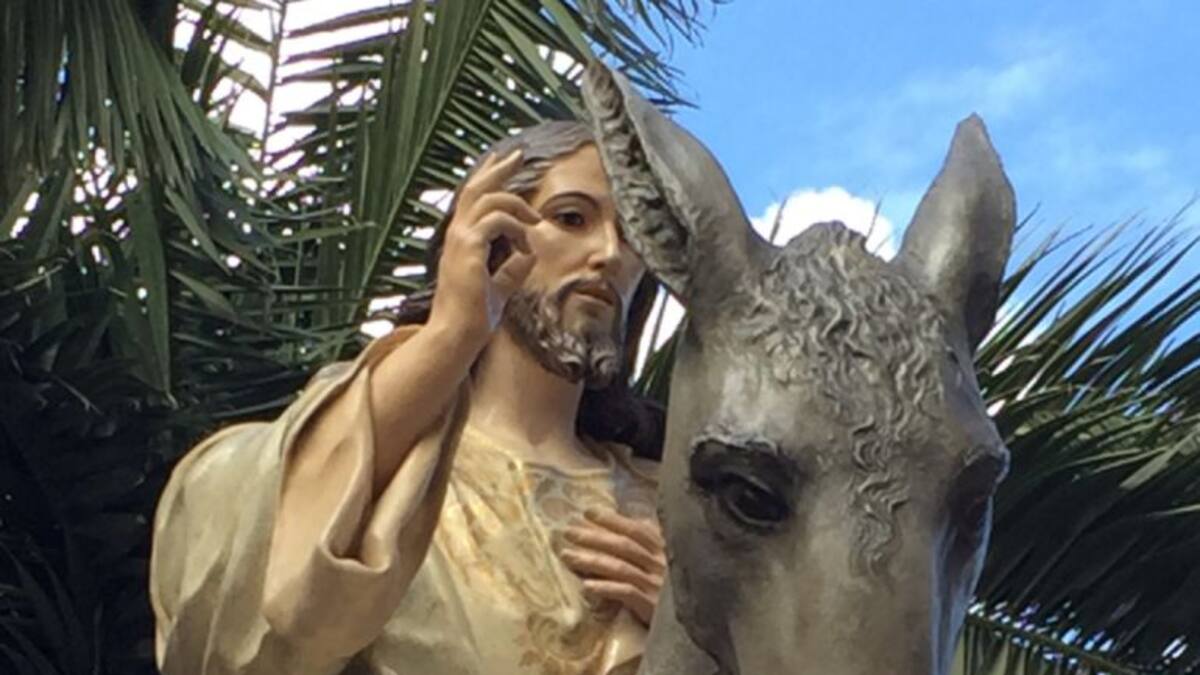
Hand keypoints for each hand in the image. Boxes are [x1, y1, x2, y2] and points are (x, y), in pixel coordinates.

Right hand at [428, 150, 541, 339]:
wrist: (457, 335)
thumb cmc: (474, 317)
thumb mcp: (499, 288)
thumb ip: (511, 270)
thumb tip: (528, 256)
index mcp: (461, 241)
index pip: (472, 199)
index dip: (488, 177)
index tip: (503, 161)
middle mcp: (456, 235)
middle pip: (476, 188)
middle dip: (498, 168)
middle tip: (517, 153)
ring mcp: (460, 240)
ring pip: (489, 199)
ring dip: (518, 206)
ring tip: (536, 221)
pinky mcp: (469, 249)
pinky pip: (497, 221)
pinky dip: (516, 227)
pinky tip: (526, 245)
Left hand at [560, 508, 665, 626]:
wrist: (694, 621)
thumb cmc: (674, 590)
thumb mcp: (667, 563)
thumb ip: (652, 544)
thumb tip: (633, 522)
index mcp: (664, 550)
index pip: (636, 530)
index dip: (612, 519)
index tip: (587, 512)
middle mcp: (661, 564)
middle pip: (624, 546)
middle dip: (594, 537)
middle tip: (568, 531)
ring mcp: (656, 585)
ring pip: (620, 568)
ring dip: (591, 560)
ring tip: (567, 556)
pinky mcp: (653, 606)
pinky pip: (625, 593)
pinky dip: (605, 588)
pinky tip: (586, 587)